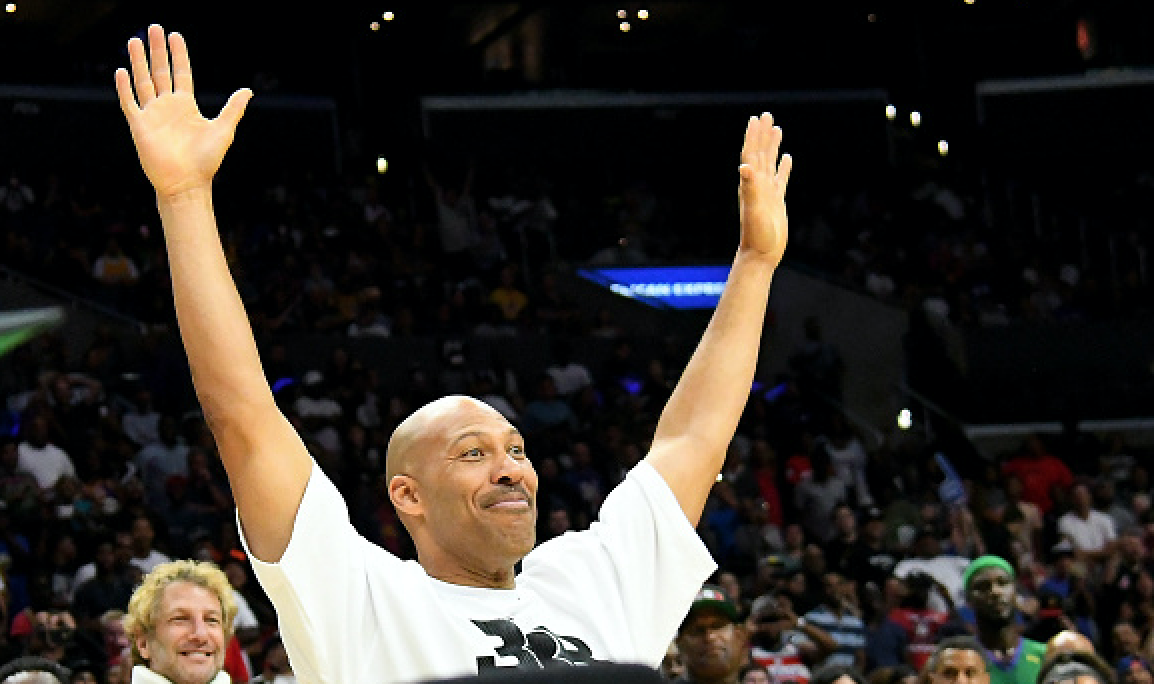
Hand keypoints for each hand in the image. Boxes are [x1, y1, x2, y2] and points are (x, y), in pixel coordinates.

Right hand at [115, 24, 251, 199]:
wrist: (187, 183)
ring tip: (134, 40)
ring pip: (143, 82)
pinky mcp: (139, 126)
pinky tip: (121, 71)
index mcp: (187, 106)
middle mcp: (168, 107)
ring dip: (138, 61)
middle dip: (157, 50)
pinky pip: (129, 102)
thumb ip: (233, 109)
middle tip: (153, 27)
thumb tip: (248, 91)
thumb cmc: (206, 161)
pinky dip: (124, 87)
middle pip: (160, 72)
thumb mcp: (223, 130)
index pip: (181, 73)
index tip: (175, 35)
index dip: (178, 55)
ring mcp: (152, 115)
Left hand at [738, 113, 791, 266]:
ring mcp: (767, 192)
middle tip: (766, 115)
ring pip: (770, 163)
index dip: (753, 136)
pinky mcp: (776, 201)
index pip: (751, 154)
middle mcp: (756, 185)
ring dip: (772, 146)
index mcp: (750, 184)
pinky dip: (783, 167)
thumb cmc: (756, 235)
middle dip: (762, 134)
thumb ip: (750, 188)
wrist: (761, 254)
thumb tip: (745, 167)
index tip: (756, 119)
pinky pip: (780, 179)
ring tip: (776, 129)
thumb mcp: (754, 210)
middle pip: (759, 153)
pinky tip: (787, 158)